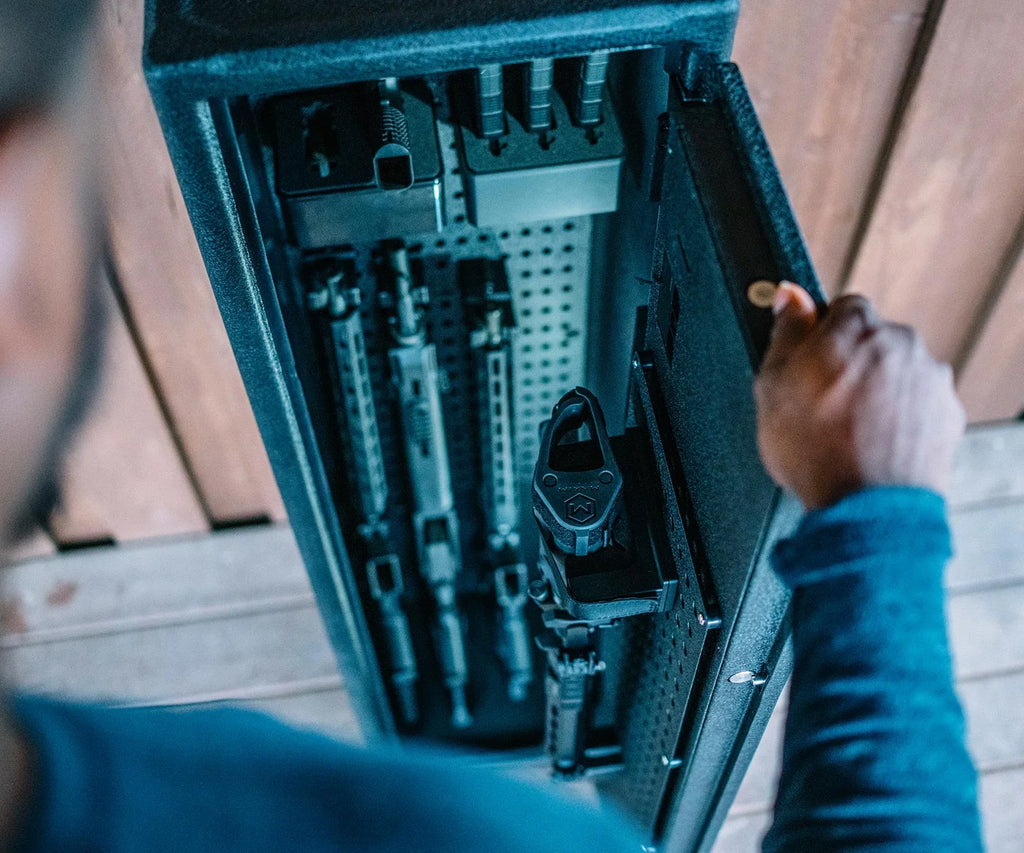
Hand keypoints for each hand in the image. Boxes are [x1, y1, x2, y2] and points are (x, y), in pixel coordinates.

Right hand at [754, 283, 964, 508]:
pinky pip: (918, 405)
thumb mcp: (773, 384)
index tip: (808, 362)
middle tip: (824, 402)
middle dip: (852, 363)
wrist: (866, 507)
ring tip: (849, 431)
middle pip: (873, 340)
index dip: (820, 335)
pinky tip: (874, 444)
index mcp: (857, 327)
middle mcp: (902, 343)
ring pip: (897, 373)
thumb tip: (790, 295)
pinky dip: (900, 418)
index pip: (841, 307)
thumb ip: (786, 332)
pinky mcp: (948, 414)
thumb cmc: (816, 449)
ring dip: (878, 391)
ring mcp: (930, 379)